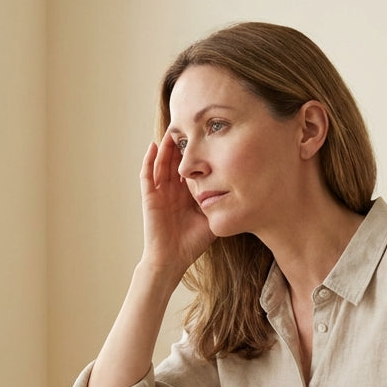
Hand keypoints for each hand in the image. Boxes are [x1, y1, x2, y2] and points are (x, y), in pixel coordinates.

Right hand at [139, 139, 214, 270]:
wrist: (172, 260)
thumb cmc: (192, 243)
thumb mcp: (211, 218)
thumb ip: (219, 203)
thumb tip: (239, 189)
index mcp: (187, 194)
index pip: (192, 168)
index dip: (198, 154)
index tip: (208, 137)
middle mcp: (173, 190)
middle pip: (176, 161)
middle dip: (182, 144)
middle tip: (190, 126)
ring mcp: (160, 192)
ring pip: (162, 163)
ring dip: (166, 147)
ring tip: (172, 130)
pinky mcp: (149, 197)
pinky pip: (147, 174)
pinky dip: (149, 160)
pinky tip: (153, 145)